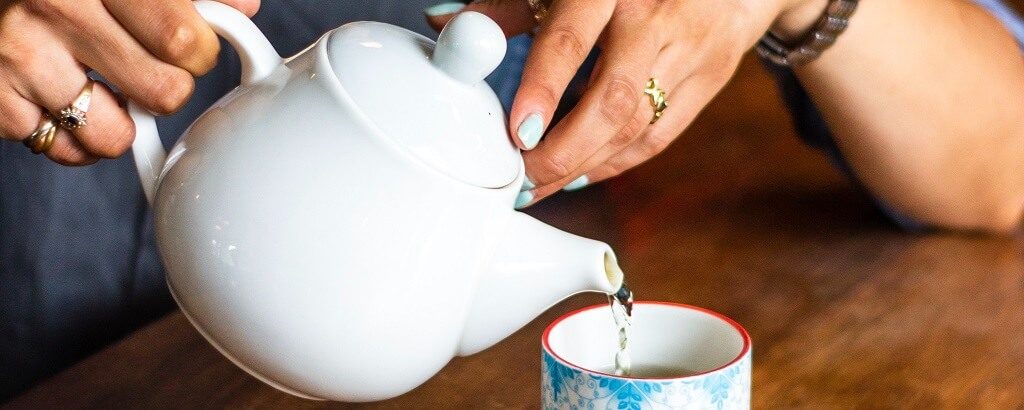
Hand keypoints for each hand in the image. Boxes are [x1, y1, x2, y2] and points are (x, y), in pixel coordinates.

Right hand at [0, 0, 259, 164]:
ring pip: (116, 136)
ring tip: (110, 90)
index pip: (184, 40)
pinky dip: (78, 140)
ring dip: (124, 124)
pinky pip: (65, 152)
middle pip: (162, 93)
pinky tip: (71, 105)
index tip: (192, 48)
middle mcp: (56, 10)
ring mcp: (21, 58)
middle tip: (149, 68)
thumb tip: (243, 7)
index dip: (201, 53)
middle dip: (169, 89)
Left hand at [427, 0, 816, 206]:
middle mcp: (654, 19)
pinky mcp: (707, 82)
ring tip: (538, 187)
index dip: (543, 88)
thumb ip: (507, 5)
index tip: (519, 134)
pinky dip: (613, 163)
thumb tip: (443, 24)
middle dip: (563, 152)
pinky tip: (579, 175)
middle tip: (521, 181)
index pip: (571, 40)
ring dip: (582, 167)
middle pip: (612, 100)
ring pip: (635, 127)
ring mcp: (687, 52)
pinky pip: (656, 139)